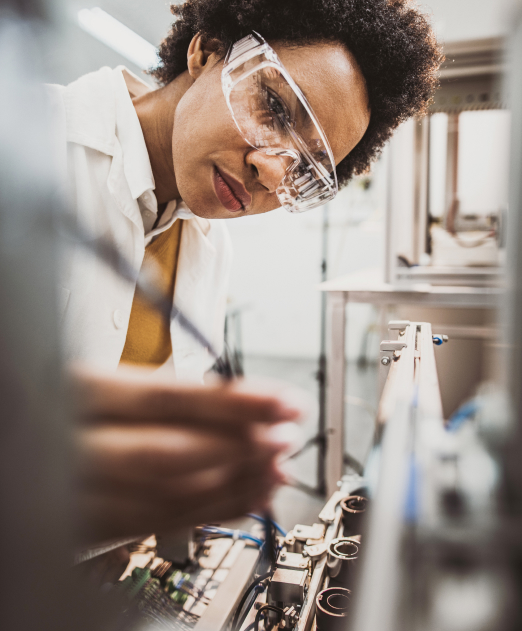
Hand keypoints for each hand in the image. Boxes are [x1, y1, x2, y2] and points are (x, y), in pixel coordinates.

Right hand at [70, 365, 306, 542]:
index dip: (233, 402)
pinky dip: (207, 512)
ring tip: (276, 470)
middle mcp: (70, 446)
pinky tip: (245, 497)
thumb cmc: (47, 398)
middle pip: (170, 452)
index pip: (166, 396)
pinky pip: (153, 525)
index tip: (283, 402)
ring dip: (232, 485)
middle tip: (286, 439)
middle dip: (239, 448)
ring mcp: (74, 494)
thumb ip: (145, 391)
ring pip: (164, 497)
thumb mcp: (88, 378)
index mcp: (73, 391)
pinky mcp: (82, 527)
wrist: (6, 449)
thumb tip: (227, 400)